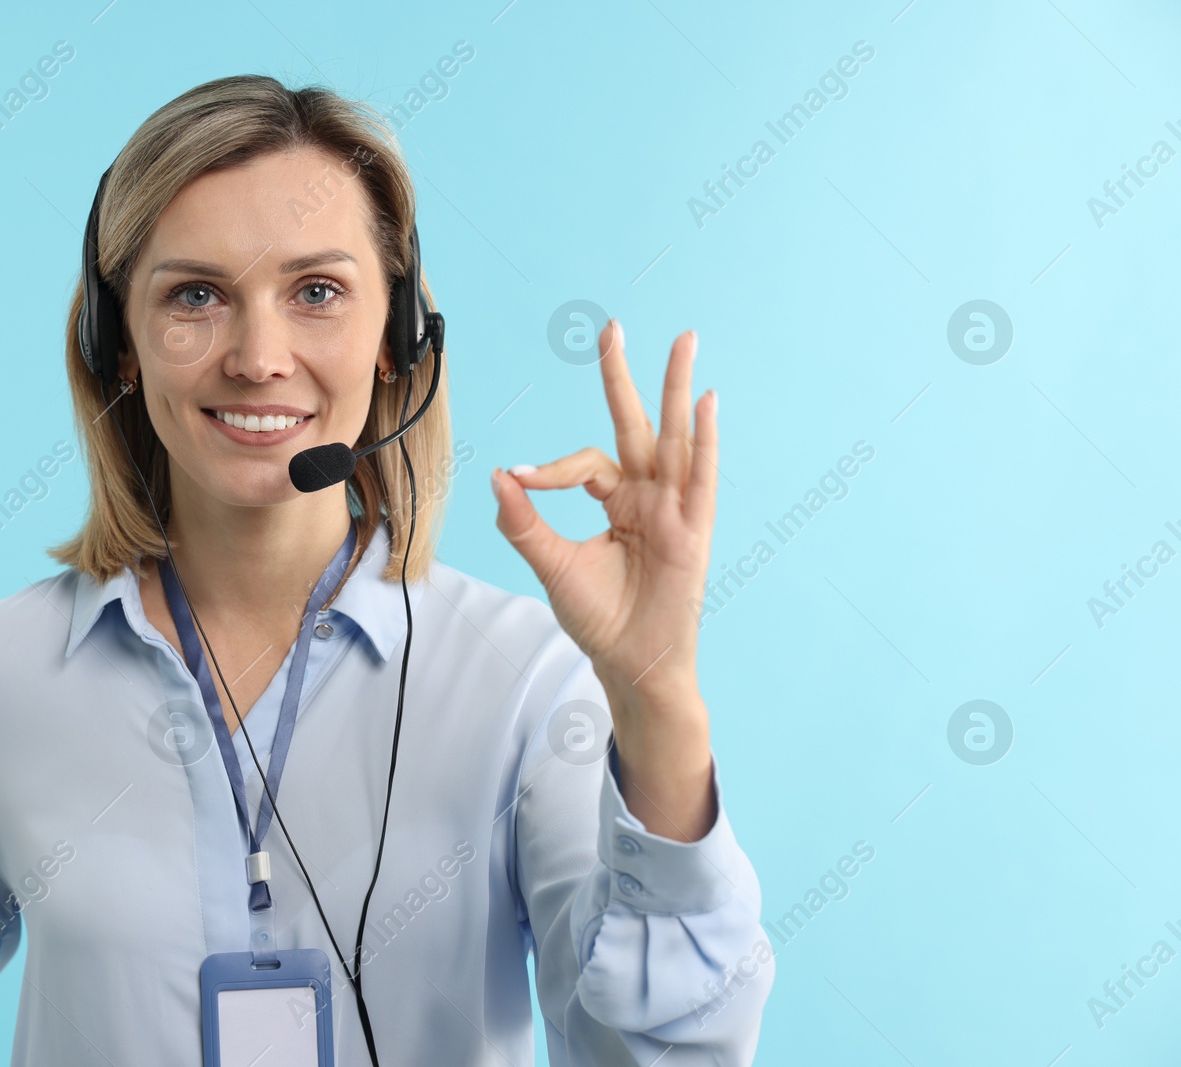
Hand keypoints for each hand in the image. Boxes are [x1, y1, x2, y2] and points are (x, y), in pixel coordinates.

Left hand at [490, 320, 717, 837]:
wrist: (630, 664)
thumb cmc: (598, 618)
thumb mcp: (551, 565)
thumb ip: (524, 522)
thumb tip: (499, 474)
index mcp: (617, 501)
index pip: (585, 464)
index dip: (551, 469)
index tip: (522, 479)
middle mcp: (648, 497)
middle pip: (636, 425)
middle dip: (625, 378)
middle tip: (611, 328)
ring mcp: (674, 510)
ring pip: (674, 438)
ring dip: (677, 389)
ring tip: (683, 340)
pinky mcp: (694, 531)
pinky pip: (701, 478)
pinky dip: (704, 440)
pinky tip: (704, 401)